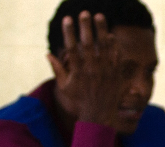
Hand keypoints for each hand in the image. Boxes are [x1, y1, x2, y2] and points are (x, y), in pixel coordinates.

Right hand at [48, 12, 121, 126]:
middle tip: (84, 13)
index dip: (69, 32)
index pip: (72, 47)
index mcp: (77, 71)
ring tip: (100, 16)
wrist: (99, 116)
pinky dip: (114, 46)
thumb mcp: (65, 87)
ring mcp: (105, 72)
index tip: (67, 19)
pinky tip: (111, 35)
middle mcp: (91, 70)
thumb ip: (58, 69)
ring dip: (101, 30)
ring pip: (104, 47)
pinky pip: (116, 57)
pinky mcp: (116, 75)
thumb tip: (48, 54)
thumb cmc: (80, 101)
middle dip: (85, 27)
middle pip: (88, 44)